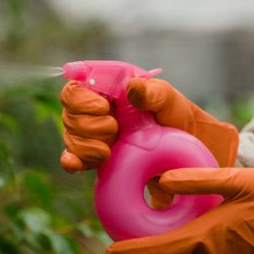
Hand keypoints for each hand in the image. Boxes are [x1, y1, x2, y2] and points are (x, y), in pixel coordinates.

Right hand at [59, 78, 238, 173]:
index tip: (104, 108)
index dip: (80, 99)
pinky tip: (76, 165)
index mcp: (106, 89)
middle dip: (88, 125)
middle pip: (68, 114)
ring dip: (85, 145)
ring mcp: (93, 134)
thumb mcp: (167, 99)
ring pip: (69, 136)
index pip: (74, 87)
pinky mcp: (95, 157)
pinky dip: (72, 160)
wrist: (185, 151)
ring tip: (110, 150)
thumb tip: (132, 87)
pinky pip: (72, 158)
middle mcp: (95, 110)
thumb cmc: (176, 117)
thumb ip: (150, 92)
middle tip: (114, 130)